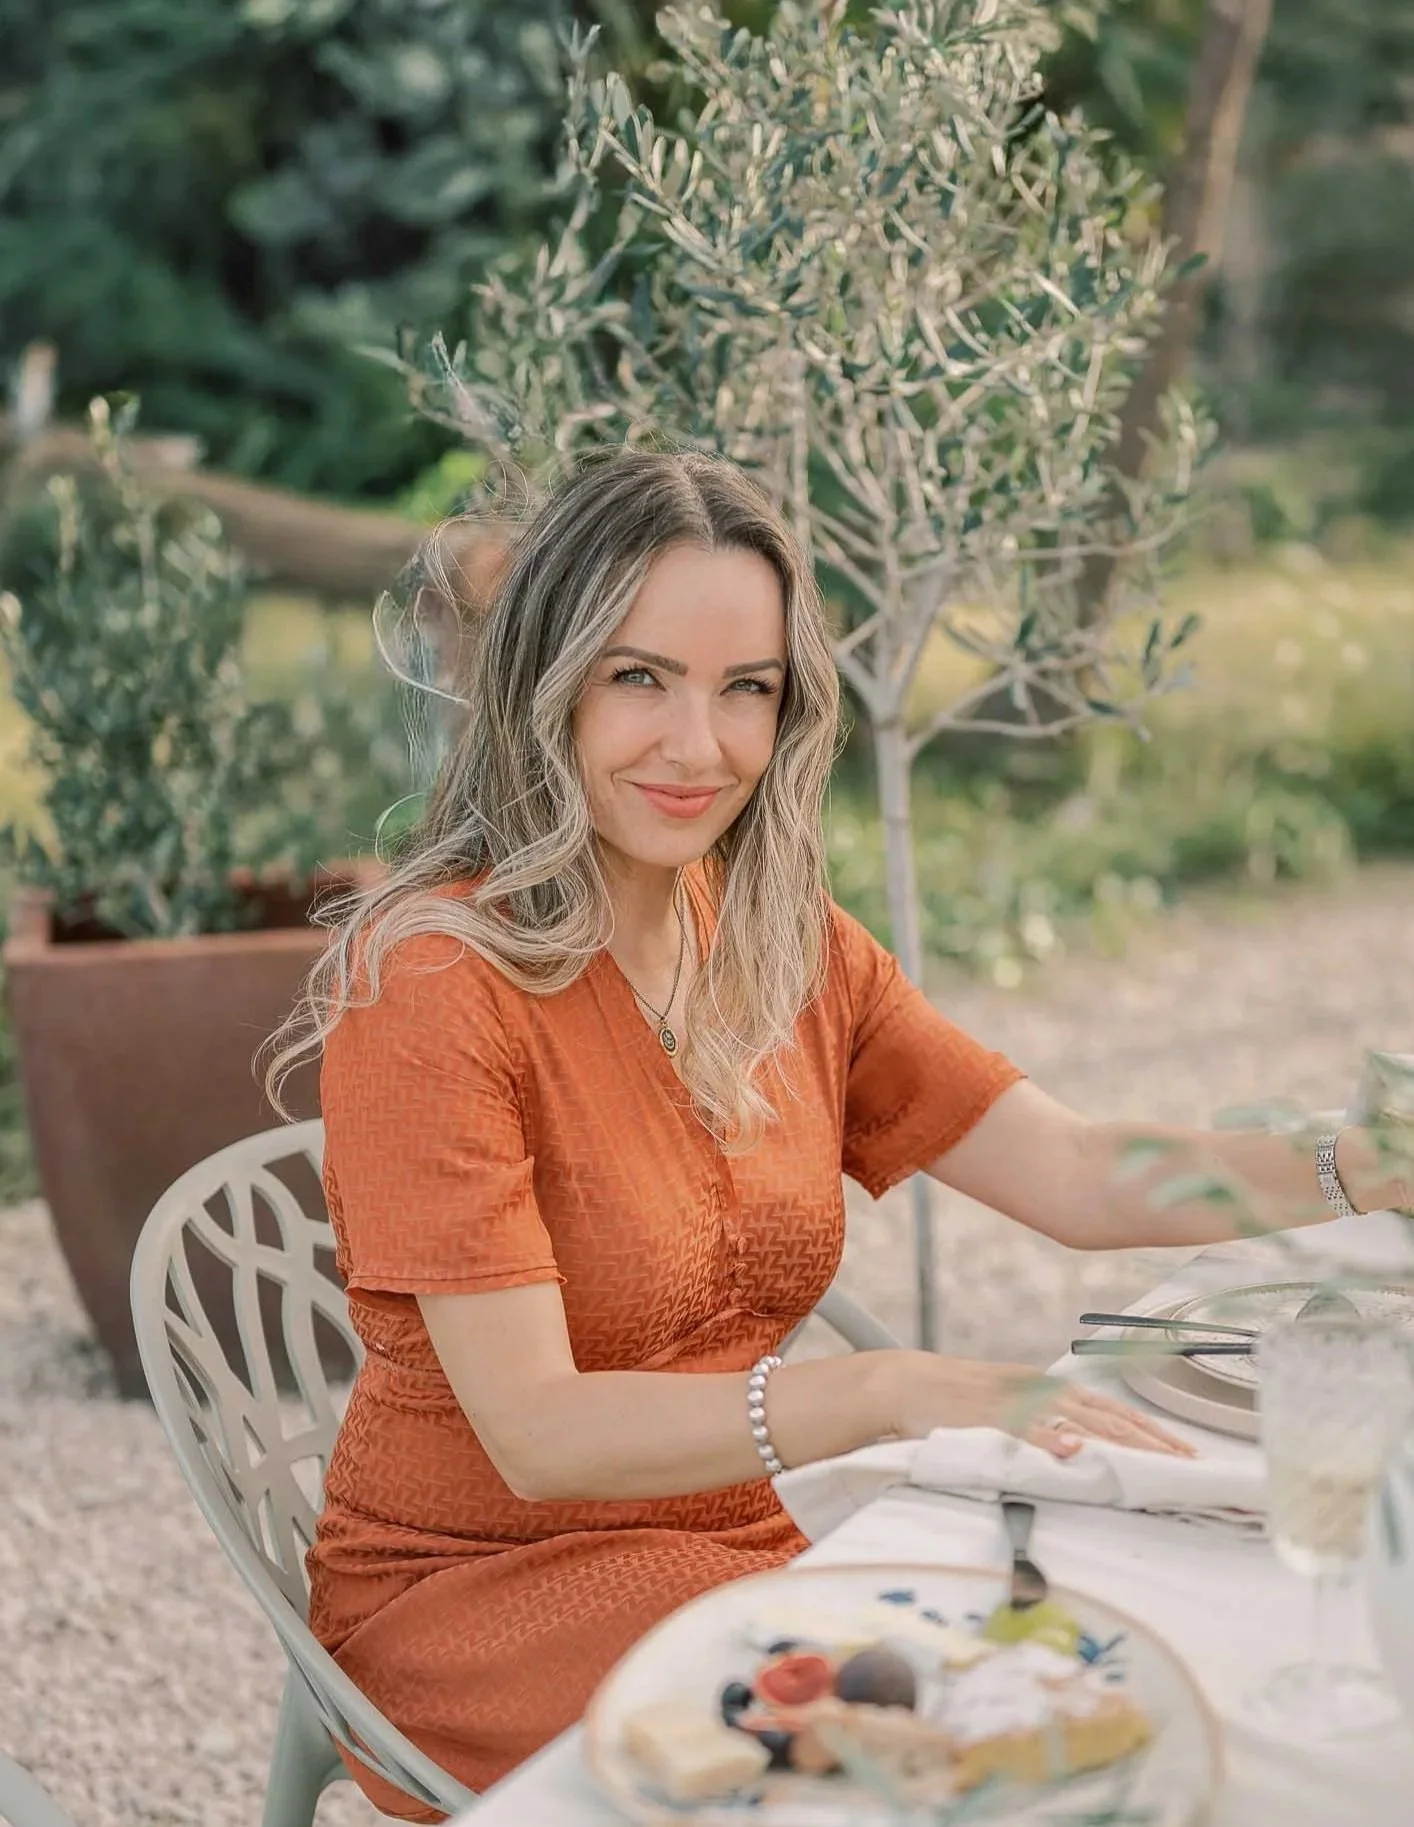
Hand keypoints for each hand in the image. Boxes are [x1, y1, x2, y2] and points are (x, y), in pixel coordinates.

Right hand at [891, 1353, 1194, 1459]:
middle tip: (1186, 1464)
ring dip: (1118, 1441)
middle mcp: (1041, 1391)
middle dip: (1151, 1440)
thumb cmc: (959, 1399)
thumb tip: (1084, 1447)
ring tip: (1153, 1460)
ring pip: (1078, 1420)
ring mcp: (1018, 1403)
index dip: (1151, 1429)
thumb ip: (1046, 1423)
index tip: (1184, 1451)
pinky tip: (1074, 1450)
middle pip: (1107, 1415)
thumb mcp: (1011, 1405)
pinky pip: (1026, 1431)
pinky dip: (1051, 1439)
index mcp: (1048, 1388)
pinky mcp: (990, 1417)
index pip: (1112, 1408)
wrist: (907, 1383)